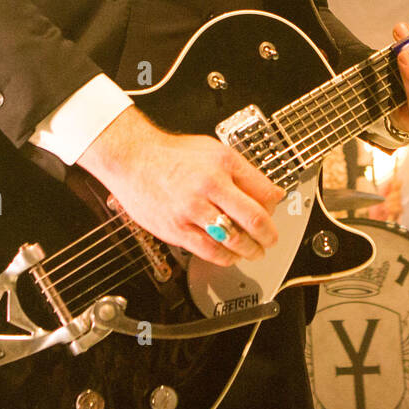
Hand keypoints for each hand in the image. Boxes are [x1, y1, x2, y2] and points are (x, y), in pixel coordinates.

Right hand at [77, 106, 284, 266]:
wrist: (132, 157)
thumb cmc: (172, 154)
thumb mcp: (214, 150)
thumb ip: (243, 171)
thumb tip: (271, 192)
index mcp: (223, 163)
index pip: (264, 191)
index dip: (276, 207)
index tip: (275, 213)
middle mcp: (210, 185)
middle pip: (254, 219)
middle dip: (269, 235)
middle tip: (271, 240)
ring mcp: (192, 209)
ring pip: (234, 239)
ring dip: (250, 250)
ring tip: (254, 251)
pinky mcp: (176, 228)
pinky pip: (209, 251)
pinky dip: (226, 257)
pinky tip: (230, 255)